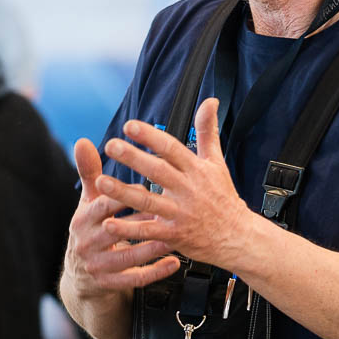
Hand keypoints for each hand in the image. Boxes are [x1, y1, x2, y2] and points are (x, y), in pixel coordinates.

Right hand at [67, 137, 179, 292]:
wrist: (82, 274)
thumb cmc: (91, 229)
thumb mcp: (88, 202)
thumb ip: (89, 172)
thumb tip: (82, 141)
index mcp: (82, 220)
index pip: (103, 205)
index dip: (123, 196)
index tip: (145, 188)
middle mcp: (86, 244)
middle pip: (115, 230)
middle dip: (141, 222)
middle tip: (166, 213)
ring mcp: (97, 266)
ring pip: (127, 257)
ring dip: (151, 248)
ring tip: (173, 238)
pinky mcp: (108, 284)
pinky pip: (134, 279)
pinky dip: (155, 271)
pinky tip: (174, 263)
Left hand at [97, 98, 257, 267]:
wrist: (237, 236)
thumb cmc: (224, 198)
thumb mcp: (217, 162)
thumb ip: (208, 131)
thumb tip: (210, 101)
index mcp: (196, 170)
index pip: (171, 148)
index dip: (151, 137)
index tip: (130, 126)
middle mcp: (187, 190)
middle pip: (158, 171)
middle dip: (133, 158)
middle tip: (111, 145)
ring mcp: (180, 214)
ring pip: (148, 201)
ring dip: (123, 192)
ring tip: (101, 182)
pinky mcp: (173, 235)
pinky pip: (148, 231)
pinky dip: (129, 228)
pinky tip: (109, 223)